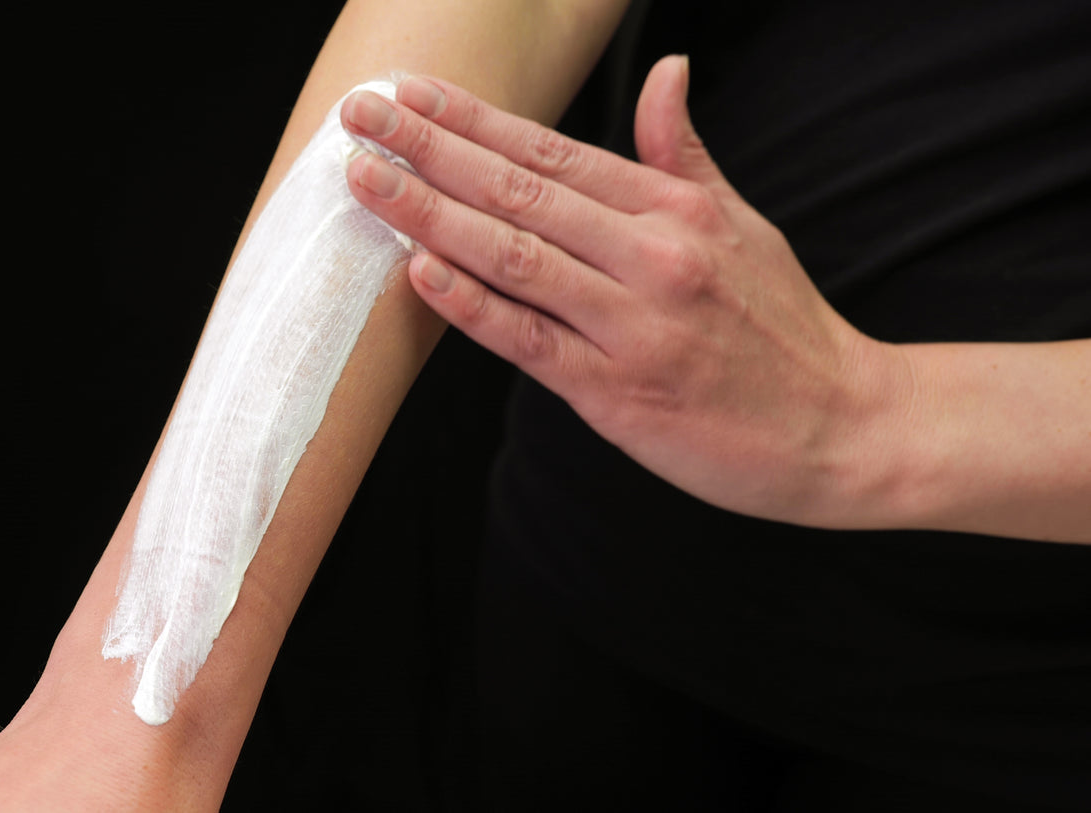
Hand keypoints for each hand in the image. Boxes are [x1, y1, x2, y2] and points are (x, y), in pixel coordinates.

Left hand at [341, 56, 911, 528]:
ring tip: (369, 180)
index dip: (472, 119)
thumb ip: (684, 153)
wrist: (841, 426)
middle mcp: (650, 255)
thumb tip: (667, 72)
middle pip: (519, 190)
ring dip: (431, 215)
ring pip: (514, 256)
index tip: (410, 92)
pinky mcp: (617, 393)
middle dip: (429, 150)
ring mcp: (632, 324)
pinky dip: (474, 306)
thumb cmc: (782, 324)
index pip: (552, 149)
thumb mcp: (742, 222)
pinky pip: (530, 342)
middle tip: (360, 117)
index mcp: (673, 210)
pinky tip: (422, 273)